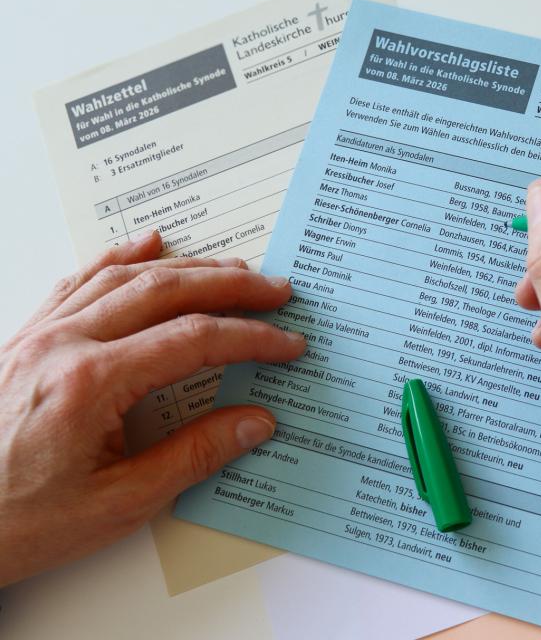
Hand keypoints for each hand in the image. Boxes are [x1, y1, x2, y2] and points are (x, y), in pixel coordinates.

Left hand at [0, 232, 304, 585]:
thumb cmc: (19, 522)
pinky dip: (119, 257)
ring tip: (231, 268)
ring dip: (186, 268)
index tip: (286, 342)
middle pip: (165, 292)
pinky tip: (146, 245)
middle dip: (230, 286)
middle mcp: (64, 344)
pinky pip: (78, 281)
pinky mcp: (25, 338)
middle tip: (274, 290)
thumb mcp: (119, 503)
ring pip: (125, 277)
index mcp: (91, 382)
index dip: (250, 337)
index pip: (193, 340)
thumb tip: (255, 423)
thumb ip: (194, 455)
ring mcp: (39, 335)